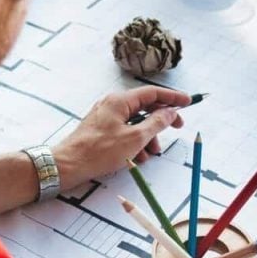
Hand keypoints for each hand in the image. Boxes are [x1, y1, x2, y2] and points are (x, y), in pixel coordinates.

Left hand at [53, 86, 192, 189]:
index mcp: (120, 101)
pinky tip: (136, 158)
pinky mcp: (102, 130)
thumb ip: (156, 123)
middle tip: (177, 128)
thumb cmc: (99, 151)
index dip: (173, 97)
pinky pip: (125, 132)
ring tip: (150, 154)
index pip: (153, 93)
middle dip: (161, 121)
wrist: (68, 165)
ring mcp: (106, 117)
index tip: (188, 102)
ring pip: (136, 122)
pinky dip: (135, 143)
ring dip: (148, 137)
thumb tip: (169, 113)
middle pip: (145, 107)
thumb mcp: (135, 138)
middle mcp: (113, 104)